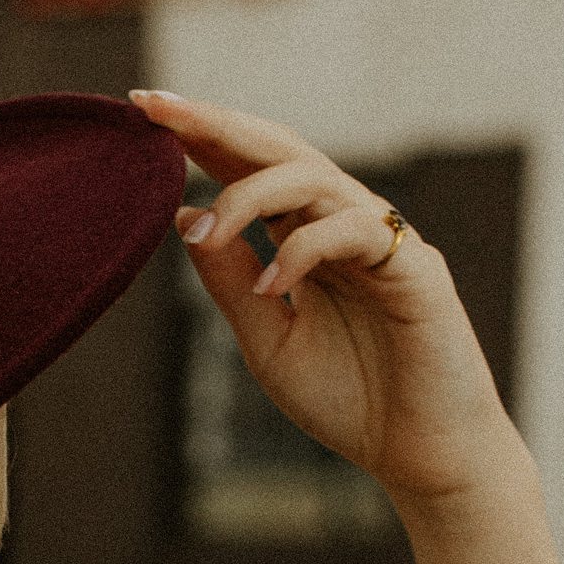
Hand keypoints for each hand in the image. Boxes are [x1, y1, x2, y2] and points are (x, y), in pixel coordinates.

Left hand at [132, 87, 519, 509]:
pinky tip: (270, 288)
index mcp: (304, 237)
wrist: (422, 456)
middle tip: (156, 108)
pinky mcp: (415, 268)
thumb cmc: (352, 400)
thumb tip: (180, 217)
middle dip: (215, 124)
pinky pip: (352, 231)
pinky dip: (303, 251)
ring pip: (312, 178)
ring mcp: (380, 240)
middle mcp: (341, 223)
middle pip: (278, 148)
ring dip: (250, 195)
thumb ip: (227, 281)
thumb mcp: (266, 340)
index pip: (248, 168)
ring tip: (208, 230)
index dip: (199, 135)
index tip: (140, 111)